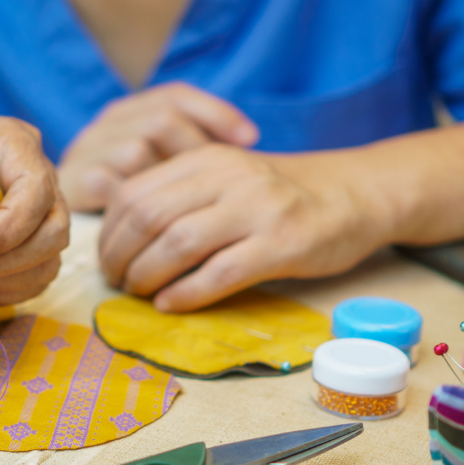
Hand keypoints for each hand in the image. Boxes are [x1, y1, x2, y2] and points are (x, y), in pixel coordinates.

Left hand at [0, 117, 69, 305]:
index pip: (36, 187)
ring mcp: (38, 215)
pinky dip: (8, 291)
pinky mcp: (32, 247)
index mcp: (12, 143)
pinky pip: (38, 279)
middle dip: (13, 257)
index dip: (11, 225)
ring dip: (9, 279)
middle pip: (55, 227)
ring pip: (51, 258)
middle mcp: (36, 176)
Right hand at [58, 82, 258, 211]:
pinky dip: (142, 208)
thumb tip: (249, 142)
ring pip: (138, 151)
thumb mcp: (157, 167)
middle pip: (161, 120)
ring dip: (165, 184)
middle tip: (217, 186)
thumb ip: (187, 152)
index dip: (216, 113)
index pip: (176, 96)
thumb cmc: (126, 202)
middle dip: (193, 150)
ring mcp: (87, 150)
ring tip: (188, 211)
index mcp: (128, 113)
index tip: (251, 140)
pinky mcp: (75, 183)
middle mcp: (105, 124)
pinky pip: (116, 188)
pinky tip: (160, 229)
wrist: (49, 219)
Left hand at [99, 144, 390, 311]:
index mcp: (206, 159)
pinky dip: (186, 294)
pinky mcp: (282, 244)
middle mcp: (228, 178)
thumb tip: (121, 241)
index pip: (134, 194)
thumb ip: (181, 197)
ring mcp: (257, 209)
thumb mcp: (227, 178)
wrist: (357, 193)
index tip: (106, 260)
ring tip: (140, 294)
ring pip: (178, 244)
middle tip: (117, 283)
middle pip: (148, 219)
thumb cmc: (280, 195)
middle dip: (120, 258)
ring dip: (147, 277)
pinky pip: (219, 273)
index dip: (109, 233)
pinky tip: (171, 304)